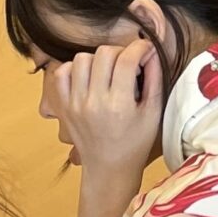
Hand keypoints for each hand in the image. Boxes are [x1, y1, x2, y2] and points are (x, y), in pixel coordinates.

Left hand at [45, 41, 160, 180]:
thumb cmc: (136, 143)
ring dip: (98, 59)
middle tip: (128, 63)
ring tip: (108, 71)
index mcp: (119, 104)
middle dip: (121, 52)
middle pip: (104, 53)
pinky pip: (62, 73)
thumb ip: (155, 79)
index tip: (146, 50)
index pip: (127, 59)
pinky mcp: (63, 106)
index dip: (140, 48)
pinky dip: (75, 68)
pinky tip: (89, 77)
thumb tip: (152, 52)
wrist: (109, 168)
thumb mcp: (153, 113)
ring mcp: (75, 103)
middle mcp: (94, 101)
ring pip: (82, 59)